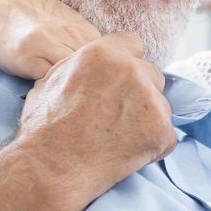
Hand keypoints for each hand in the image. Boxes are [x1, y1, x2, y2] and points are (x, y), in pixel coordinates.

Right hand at [16, 32, 174, 210]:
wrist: (52, 167)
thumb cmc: (44, 127)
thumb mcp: (52, 79)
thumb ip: (80, 66)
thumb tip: (90, 67)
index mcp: (104, 53)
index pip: (133, 43)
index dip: (126, 61)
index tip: (120, 79)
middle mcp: (132, 70)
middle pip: (150, 74)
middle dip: (139, 91)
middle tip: (119, 114)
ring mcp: (150, 100)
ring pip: (160, 105)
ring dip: (147, 117)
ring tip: (120, 137)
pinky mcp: (161, 130)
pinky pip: (166, 135)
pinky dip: (153, 144)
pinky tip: (129, 153)